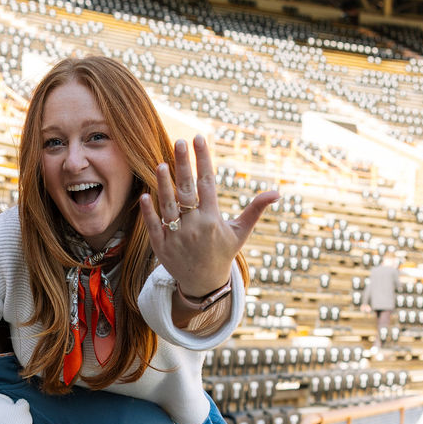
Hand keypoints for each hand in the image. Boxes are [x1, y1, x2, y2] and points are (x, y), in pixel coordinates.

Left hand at [139, 135, 278, 299]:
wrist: (204, 284)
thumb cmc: (222, 253)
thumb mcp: (240, 232)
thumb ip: (255, 210)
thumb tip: (277, 192)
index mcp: (213, 219)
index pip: (207, 183)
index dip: (203, 160)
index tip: (199, 138)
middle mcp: (194, 226)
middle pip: (187, 191)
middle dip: (183, 165)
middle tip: (179, 142)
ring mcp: (177, 237)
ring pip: (168, 207)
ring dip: (164, 186)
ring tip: (162, 164)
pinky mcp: (162, 247)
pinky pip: (154, 227)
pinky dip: (149, 213)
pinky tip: (145, 195)